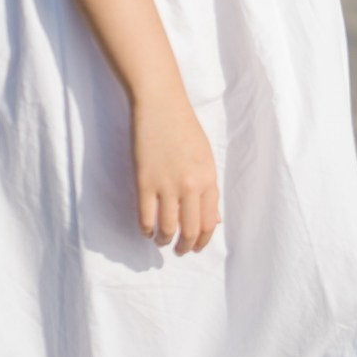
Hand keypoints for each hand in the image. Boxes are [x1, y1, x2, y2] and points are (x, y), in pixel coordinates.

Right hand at [132, 90, 221, 254]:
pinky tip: (146, 230)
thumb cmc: (184, 128)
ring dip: (164, 241)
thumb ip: (208, 189)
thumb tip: (212, 220)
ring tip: (162, 242)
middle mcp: (190, 184)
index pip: (209, 221)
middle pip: (190, 229)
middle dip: (186, 247)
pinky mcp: (144, 182)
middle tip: (181, 251)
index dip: (203, 239)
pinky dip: (146, 230)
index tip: (197, 246)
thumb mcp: (205, 157)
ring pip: (167, 228)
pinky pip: (145, 217)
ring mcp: (167, 184)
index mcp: (209, 177)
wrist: (161, 105)